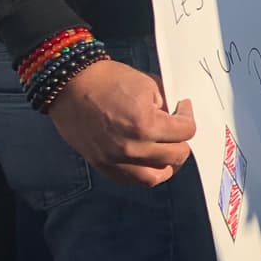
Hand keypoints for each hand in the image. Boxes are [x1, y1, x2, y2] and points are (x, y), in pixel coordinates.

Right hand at [48, 60, 195, 186]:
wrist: (72, 86)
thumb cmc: (109, 80)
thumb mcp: (148, 85)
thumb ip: (166, 106)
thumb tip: (177, 117)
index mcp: (145, 124)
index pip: (185, 132)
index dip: (188, 117)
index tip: (183, 108)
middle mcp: (131, 148)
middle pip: (176, 156)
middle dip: (182, 140)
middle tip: (177, 127)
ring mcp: (115, 161)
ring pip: (156, 177)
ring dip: (167, 163)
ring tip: (167, 149)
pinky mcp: (103, 166)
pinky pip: (132, 180)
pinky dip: (145, 172)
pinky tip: (148, 158)